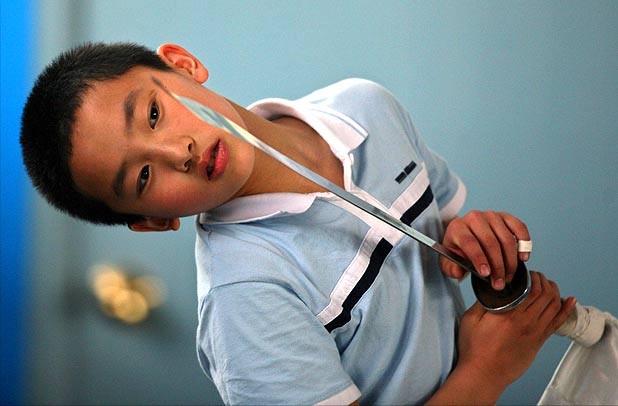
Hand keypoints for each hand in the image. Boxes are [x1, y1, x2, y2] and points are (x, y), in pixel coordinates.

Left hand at [441, 210, 529, 289]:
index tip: (486, 274)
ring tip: (508, 276)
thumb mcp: (448, 262)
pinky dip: (524, 243)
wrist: (463, 236)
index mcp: (457, 227)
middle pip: (490, 242)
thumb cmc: (457, 250)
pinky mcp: (505, 217)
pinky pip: (519, 227)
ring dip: (510, 261)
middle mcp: (474, 218)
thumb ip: (450, 268)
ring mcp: (491, 216)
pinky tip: (523, 258)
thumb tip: (459, 272)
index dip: (479, 259)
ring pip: (506, 238)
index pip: (470, 242)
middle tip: (499, 283)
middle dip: (497, 266)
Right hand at [456, 272, 575, 390]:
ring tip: (547, 285)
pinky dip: (566, 310)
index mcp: (510, 315)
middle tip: (536, 276)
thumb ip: (483, 300)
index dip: (534, 277)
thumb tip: (493, 287)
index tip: (527, 273)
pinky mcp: (539, 342)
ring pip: (555, 306)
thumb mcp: (470, 319)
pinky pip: (558, 323)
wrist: (483, 374)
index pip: (532, 289)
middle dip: (544, 281)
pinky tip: (569, 301)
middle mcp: (527, 323)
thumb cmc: (474, 349)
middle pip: (547, 295)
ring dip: (554, 291)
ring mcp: (535, 333)